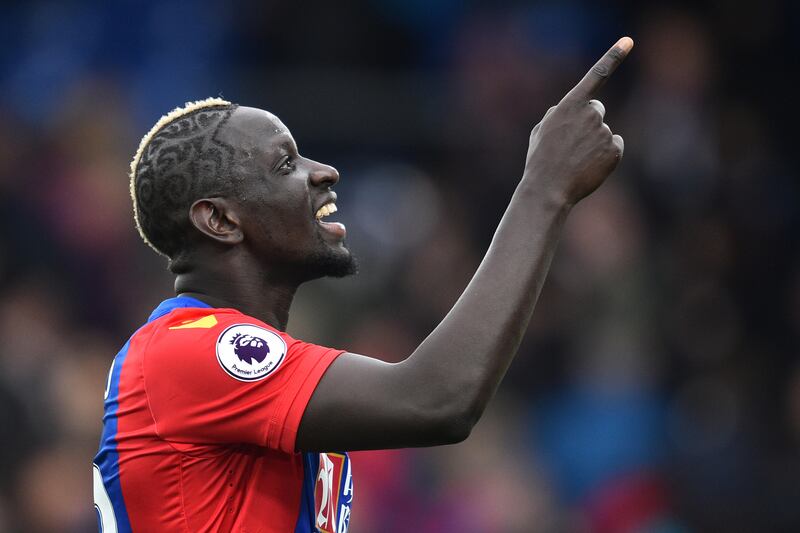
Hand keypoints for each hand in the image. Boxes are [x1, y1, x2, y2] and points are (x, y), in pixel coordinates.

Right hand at [523, 37, 632, 205]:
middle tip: (572, 143)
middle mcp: (591, 114)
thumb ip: (555, 116)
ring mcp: (604, 132)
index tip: (628, 41)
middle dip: (588, 121)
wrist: (548, 189)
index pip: (595, 76)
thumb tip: (564, 112)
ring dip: (592, 143)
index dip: (613, 56)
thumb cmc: (540, 161)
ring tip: (575, 161)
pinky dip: (604, 156)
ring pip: (603, 132)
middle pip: (597, 110)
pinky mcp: (614, 150)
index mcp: (570, 105)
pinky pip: (613, 147)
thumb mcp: (540, 133)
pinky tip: (588, 167)